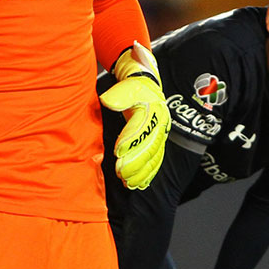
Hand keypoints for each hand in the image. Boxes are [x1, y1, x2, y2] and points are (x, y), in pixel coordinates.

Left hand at [100, 41, 170, 189]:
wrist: (146, 84)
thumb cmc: (134, 86)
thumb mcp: (126, 86)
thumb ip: (119, 95)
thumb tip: (108, 100)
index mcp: (153, 109)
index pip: (141, 128)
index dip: (130, 141)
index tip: (118, 151)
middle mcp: (160, 124)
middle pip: (149, 146)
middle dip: (135, 162)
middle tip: (121, 173)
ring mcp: (160, 134)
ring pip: (154, 156)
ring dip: (142, 171)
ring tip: (129, 182)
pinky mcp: (157, 142)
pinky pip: (156, 161)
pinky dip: (148, 174)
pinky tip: (140, 184)